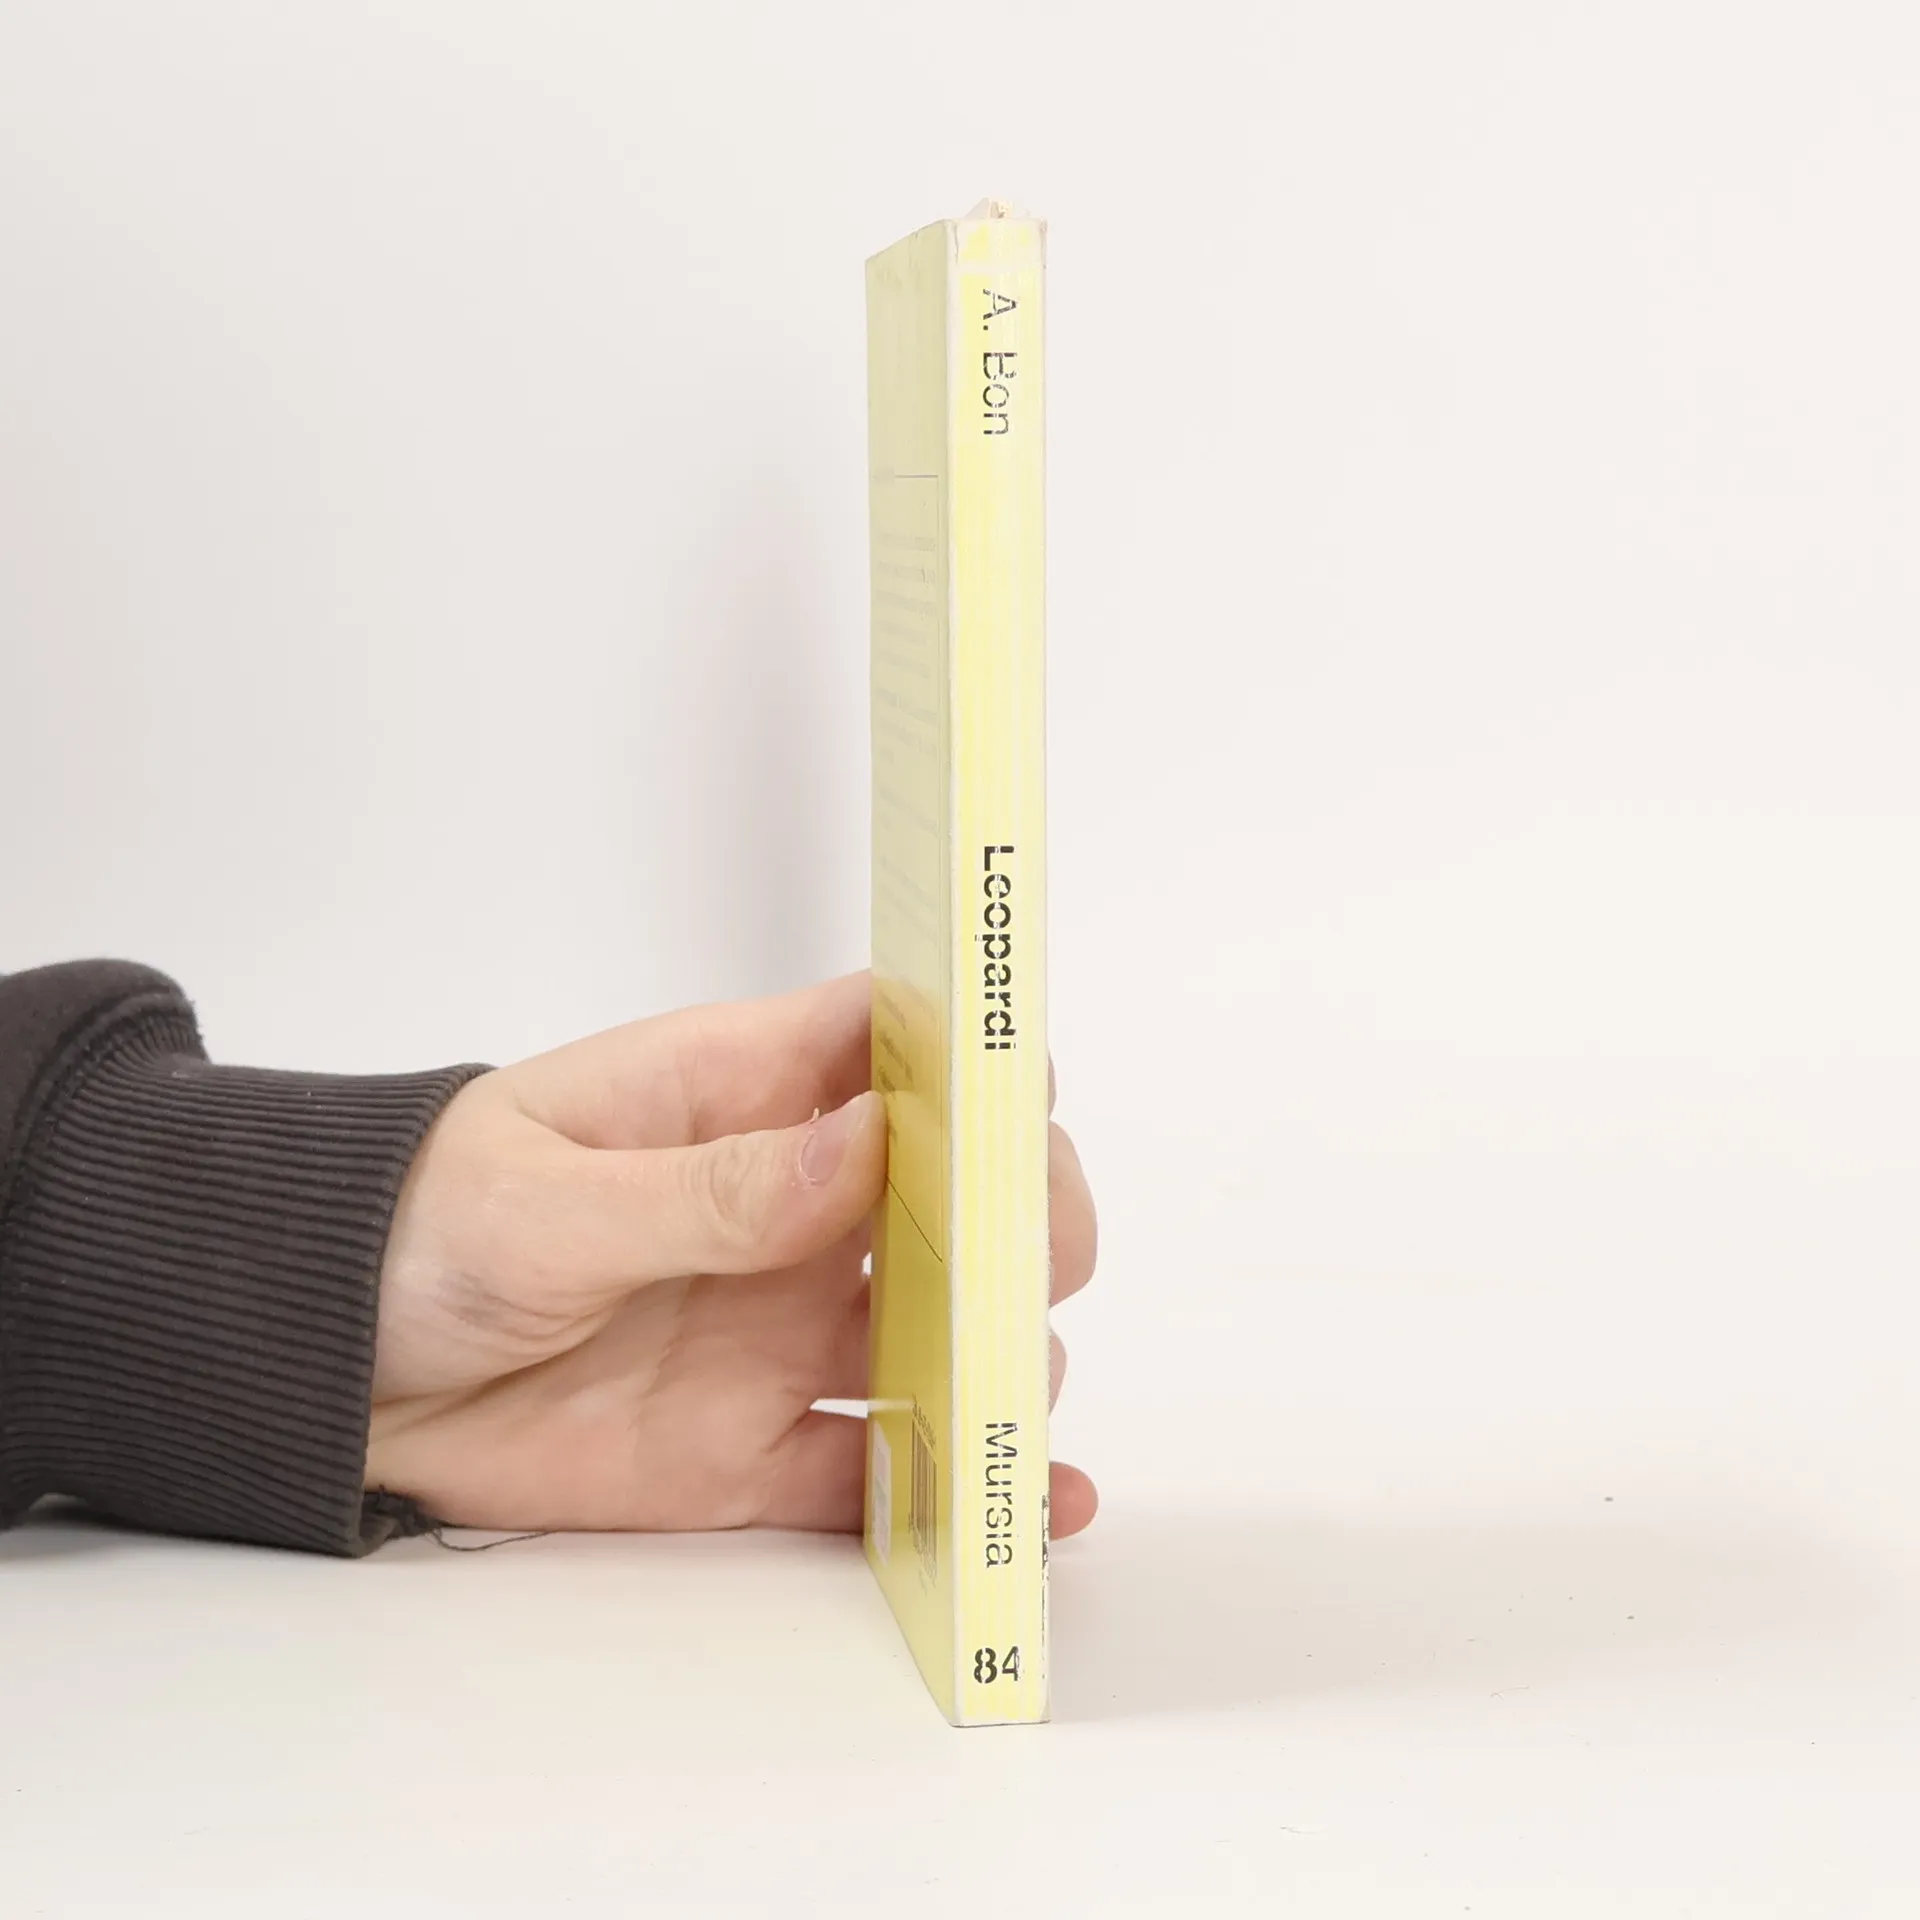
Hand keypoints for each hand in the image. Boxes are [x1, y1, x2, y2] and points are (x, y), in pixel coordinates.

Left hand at [364, 973, 1097, 1536]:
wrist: (326, 1379)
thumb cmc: (414, 1228)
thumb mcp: (548, 1201)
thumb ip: (709, 1188)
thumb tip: (870, 1141)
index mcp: (742, 1099)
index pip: (897, 1045)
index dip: (977, 1060)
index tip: (1022, 1108)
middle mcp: (793, 1211)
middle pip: (960, 1192)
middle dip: (1025, 1220)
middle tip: (1036, 1267)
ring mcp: (786, 1329)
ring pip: (947, 1331)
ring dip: (1004, 1357)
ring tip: (1014, 1401)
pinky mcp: (759, 1446)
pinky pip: (884, 1470)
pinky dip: (963, 1486)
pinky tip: (1028, 1505)